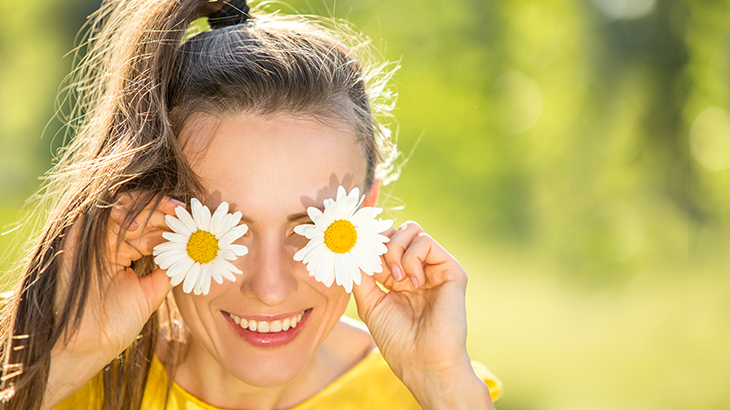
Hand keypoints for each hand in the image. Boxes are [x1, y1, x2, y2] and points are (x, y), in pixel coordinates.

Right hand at [44, 193, 178, 407]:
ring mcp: (93, 244)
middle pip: (137, 213)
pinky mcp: (74, 246)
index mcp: (127, 252)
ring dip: (143, 210)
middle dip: (161, 209)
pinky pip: (92, 220)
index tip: (191, 218)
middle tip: (181, 212)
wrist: (87, 346)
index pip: (150, 226)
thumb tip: (193, 251)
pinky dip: (114, 216)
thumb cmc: (118, 323)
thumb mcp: (152, 293)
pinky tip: (134, 225)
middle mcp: (110, 244)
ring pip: (119, 210)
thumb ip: (169, 270)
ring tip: (163, 218)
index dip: (170, 220)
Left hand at [352, 221, 492, 409]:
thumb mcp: (370, 303)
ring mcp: (435, 269)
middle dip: (381, 243)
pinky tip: (413, 281)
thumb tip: (351, 248)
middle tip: (376, 266)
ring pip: (412, 230)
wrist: (424, 363)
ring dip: (395, 249)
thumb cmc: (397, 340)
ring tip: (396, 278)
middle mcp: (418, 270)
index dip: (369, 245)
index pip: (384, 245)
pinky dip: (411, 257)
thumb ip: (361, 274)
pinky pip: (426, 242)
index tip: (355, 252)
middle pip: (398, 231)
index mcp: (399, 279)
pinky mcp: (451, 270)